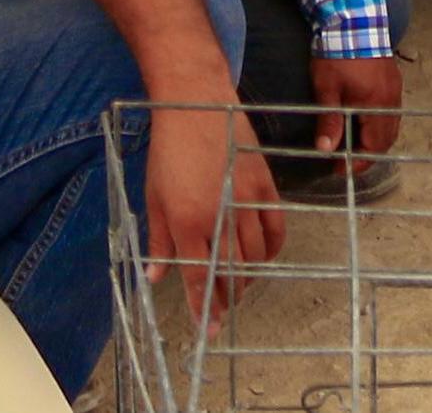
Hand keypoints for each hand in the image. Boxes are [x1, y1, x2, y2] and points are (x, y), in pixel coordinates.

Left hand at [146, 98, 282, 324]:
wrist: (196, 103)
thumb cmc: (169, 149)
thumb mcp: (154, 197)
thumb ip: (159, 240)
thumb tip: (155, 277)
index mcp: (187, 222)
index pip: (200, 278)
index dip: (205, 308)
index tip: (210, 328)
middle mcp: (220, 216)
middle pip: (232, 272)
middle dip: (229, 297)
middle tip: (224, 308)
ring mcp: (246, 200)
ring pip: (256, 255)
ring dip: (249, 276)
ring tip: (240, 284)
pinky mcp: (266, 184)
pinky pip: (277, 228)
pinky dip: (272, 249)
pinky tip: (263, 255)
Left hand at [309, 52, 402, 164]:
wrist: (353, 19)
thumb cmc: (337, 55)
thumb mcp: (327, 89)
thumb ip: (329, 121)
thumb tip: (324, 148)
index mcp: (376, 105)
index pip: (373, 146)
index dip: (357, 161)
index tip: (339, 168)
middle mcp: (391, 100)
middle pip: (386, 140)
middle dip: (367, 154)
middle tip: (345, 159)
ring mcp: (395, 90)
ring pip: (391, 126)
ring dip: (375, 139)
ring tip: (353, 143)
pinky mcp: (394, 81)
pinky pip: (392, 112)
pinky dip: (380, 123)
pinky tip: (364, 121)